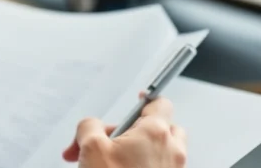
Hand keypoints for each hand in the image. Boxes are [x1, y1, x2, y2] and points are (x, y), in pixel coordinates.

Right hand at [62, 97, 186, 167]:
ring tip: (111, 162)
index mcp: (156, 132)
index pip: (160, 103)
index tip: (139, 99)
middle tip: (115, 140)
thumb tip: (90, 126)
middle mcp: (171, 151)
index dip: (146, 99)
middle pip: (163, 129)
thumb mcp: (90, 147)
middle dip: (139, 131)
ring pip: (160, 152)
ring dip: (139, 152)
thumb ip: (89, 125)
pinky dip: (142, 167)